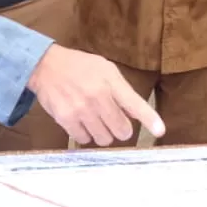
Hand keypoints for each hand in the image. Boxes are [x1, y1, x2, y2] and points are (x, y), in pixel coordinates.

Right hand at [26, 45, 164, 145]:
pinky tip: (81, 122)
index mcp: (111, 81)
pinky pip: (84, 140)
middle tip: (113, 121)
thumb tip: (136, 114)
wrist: (45, 66)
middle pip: (122, 130)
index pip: (136, 104)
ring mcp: (82, 109)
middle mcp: (98, 97)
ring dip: (103, 134)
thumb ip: (122, 90)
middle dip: (120, 129)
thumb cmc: (80, 67)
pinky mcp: (66, 119)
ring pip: (104, 139)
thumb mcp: (105, 69)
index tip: (160, 130)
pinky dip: (85, 135)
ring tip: (95, 120)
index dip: (151, 119)